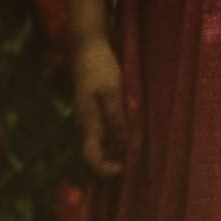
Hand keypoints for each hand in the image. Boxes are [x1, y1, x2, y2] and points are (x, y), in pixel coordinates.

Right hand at [71, 38, 129, 176]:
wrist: (88, 48)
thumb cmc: (100, 68)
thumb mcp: (112, 92)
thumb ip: (117, 118)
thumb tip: (124, 145)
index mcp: (88, 121)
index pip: (91, 154)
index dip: (103, 168)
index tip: (121, 172)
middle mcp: (86, 123)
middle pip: (95, 152)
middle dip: (110, 165)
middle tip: (131, 171)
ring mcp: (89, 116)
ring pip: (100, 142)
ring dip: (114, 153)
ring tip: (133, 159)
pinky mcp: (94, 109)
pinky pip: (103, 131)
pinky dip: (114, 139)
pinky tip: (128, 139)